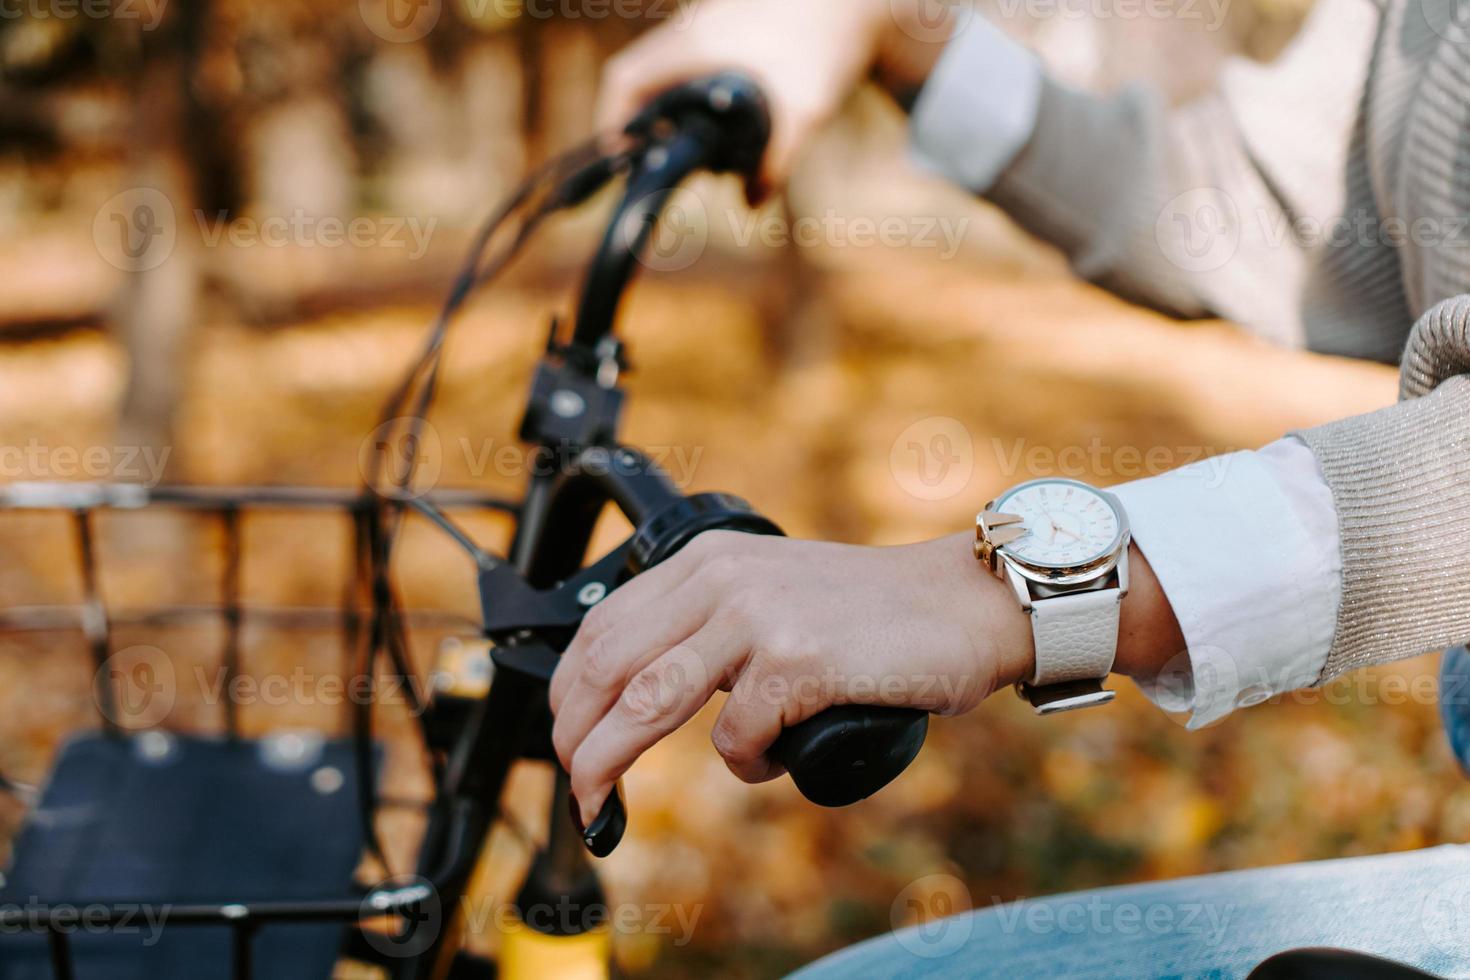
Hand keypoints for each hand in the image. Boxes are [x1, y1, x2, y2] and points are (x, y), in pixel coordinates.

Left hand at [548, 530, 1031, 824]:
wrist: (961, 604)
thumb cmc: (870, 613)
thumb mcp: (768, 590)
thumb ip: (707, 624)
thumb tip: (636, 694)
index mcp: (706, 560)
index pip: (602, 626)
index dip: (569, 693)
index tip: (567, 738)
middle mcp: (721, 578)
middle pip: (605, 667)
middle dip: (574, 739)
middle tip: (577, 788)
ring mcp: (758, 617)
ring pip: (644, 704)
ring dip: (608, 764)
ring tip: (603, 802)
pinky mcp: (798, 662)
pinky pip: (736, 738)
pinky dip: (746, 765)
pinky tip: (772, 759)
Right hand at [596, 0, 954, 199]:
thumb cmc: (828, 42)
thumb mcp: (806, 111)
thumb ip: (776, 164)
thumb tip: (750, 204)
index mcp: (695, 42)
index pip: (625, 79)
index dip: (613, 120)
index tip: (623, 157)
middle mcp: (692, 26)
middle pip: (641, 76)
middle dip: (643, 122)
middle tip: (661, 160)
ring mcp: (709, 21)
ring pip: (667, 67)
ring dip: (668, 106)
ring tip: (689, 144)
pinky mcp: (729, 23)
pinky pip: (692, 60)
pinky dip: (693, 91)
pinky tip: (720, 118)